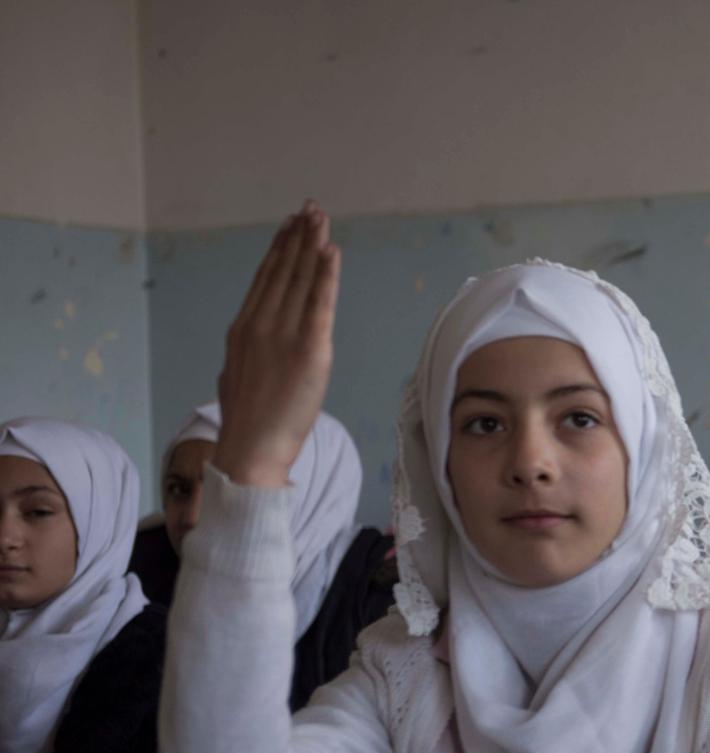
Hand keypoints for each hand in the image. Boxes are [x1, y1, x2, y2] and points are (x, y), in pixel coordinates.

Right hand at [211, 200, 341, 487]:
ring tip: (320, 219)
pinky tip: (330, 251)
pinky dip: (326, 275)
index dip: (279, 249)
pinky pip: (319, 304)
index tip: (289, 226)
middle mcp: (260, 324)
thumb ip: (249, 348)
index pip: (265, 278)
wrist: (250, 448)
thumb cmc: (247, 419)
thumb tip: (253, 338)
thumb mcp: (239, 372)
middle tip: (310, 209)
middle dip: (298, 237)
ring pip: (300, 280)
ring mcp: (283, 335)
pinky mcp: (309, 350)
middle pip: (283, 270)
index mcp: (242, 328)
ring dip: (312, 245)